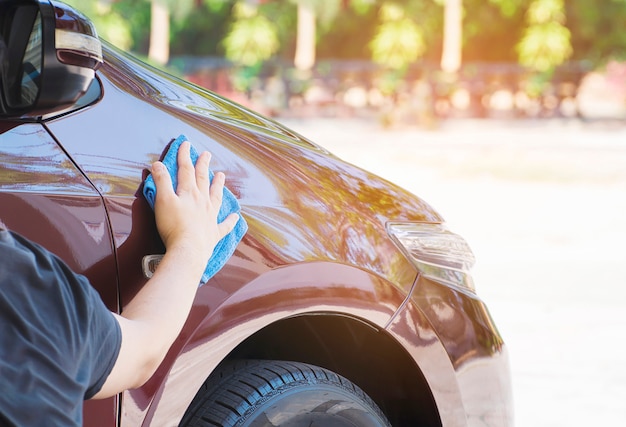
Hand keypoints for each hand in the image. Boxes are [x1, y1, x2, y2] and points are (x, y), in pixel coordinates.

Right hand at [150, 141, 238, 270]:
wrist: (188, 250)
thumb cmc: (173, 226)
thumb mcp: (163, 200)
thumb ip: (161, 181)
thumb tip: (158, 164)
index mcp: (189, 193)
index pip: (186, 170)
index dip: (185, 156)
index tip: (186, 144)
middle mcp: (203, 202)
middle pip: (203, 179)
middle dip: (203, 165)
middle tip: (207, 154)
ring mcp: (210, 217)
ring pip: (216, 197)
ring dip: (218, 185)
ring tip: (221, 175)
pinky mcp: (214, 233)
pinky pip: (225, 225)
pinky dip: (230, 220)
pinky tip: (236, 216)